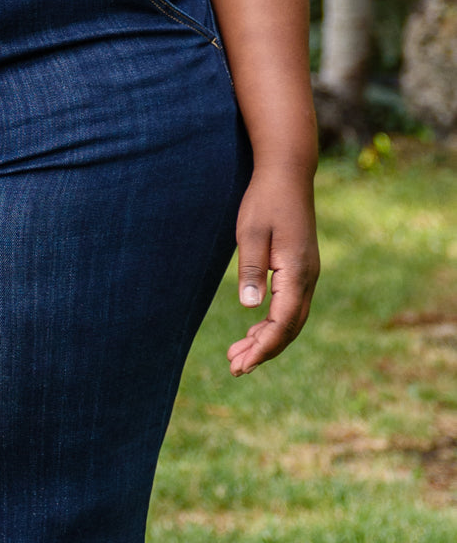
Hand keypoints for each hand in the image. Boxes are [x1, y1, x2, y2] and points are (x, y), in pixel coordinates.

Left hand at [227, 165, 318, 376]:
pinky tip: (252, 333)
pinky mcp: (300, 270)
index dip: (262, 349)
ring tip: (237, 357)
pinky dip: (271, 325)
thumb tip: (250, 308)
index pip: (282, 323)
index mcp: (297, 271)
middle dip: (263, 352)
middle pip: (289, 328)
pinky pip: (290, 307)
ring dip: (266, 341)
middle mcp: (308, 277)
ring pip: (291, 320)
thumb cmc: (265, 200)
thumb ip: (251, 270)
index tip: (241, 366)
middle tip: (234, 369)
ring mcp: (307, 274)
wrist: (288, 173)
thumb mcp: (251, 233)